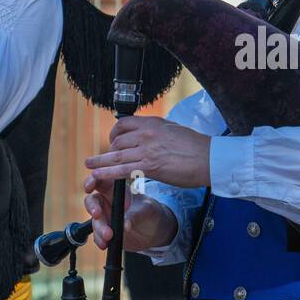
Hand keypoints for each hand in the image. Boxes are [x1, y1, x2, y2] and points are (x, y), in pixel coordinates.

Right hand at [82, 172, 177, 251]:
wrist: (155, 232)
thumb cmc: (151, 213)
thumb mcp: (147, 210)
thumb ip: (136, 215)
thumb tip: (125, 225)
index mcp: (118, 190)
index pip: (101, 181)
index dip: (92, 181)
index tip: (89, 188)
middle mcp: (108, 203)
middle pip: (92, 201)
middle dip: (93, 207)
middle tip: (97, 214)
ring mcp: (106, 218)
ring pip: (95, 220)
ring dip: (99, 228)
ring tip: (109, 236)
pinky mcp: (106, 232)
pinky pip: (97, 235)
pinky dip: (99, 240)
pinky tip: (104, 244)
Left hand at [84, 115, 211, 188]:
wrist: (210, 159)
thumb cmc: (197, 147)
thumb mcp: (174, 130)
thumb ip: (157, 132)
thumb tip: (148, 135)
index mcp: (153, 123)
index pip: (124, 123)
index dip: (114, 133)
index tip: (112, 141)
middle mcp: (147, 134)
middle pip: (118, 141)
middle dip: (109, 151)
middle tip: (104, 159)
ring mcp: (147, 150)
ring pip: (116, 155)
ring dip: (100, 162)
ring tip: (89, 165)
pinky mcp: (150, 167)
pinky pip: (123, 170)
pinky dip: (108, 173)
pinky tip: (98, 176)